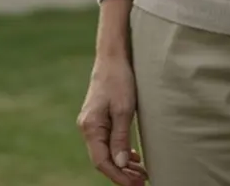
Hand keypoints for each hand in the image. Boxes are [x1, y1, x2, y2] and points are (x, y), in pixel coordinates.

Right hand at [77, 56, 147, 184]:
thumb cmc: (119, 79)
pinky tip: (133, 157)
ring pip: (106, 152)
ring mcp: (92, 123)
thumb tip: (121, 165)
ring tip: (141, 173)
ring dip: (122, 164)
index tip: (135, 184)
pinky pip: (107, 142)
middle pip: (103, 160)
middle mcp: (87, 128)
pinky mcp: (99, 119)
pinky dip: (120, 152)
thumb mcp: (124, 108)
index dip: (118, 176)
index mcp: (90, 127)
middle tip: (142, 181)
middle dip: (122, 173)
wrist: (113, 57)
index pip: (102, 161)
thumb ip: (121, 137)